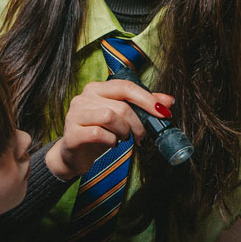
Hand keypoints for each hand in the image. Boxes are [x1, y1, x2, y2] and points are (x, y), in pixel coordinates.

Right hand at [45, 80, 174, 179]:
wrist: (74, 155)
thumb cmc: (99, 132)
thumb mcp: (121, 117)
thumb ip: (142, 106)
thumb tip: (168, 101)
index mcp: (97, 89)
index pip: (125, 86)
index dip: (147, 99)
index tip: (163, 113)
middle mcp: (84, 97)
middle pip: (121, 106)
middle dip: (138, 124)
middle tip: (141, 136)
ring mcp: (76, 114)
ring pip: (110, 117)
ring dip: (124, 131)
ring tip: (124, 138)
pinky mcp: (72, 133)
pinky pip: (99, 133)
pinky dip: (111, 140)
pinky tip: (112, 143)